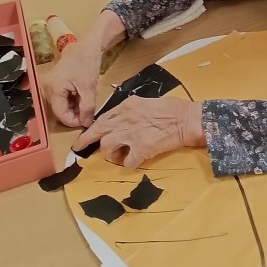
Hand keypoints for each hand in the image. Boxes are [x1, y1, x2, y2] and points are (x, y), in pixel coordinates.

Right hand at [43, 41, 101, 127]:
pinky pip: (62, 98)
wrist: (87, 46)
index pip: (60, 114)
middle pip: (59, 110)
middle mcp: (48, 88)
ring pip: (61, 105)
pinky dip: (72, 101)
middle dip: (74, 115)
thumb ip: (87, 108)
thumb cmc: (87, 63)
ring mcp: (50, 86)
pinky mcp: (55, 84)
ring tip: (87, 105)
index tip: (86, 122)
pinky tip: (82, 99)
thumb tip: (86, 124)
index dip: (73, 121)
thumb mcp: (89, 88)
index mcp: (54, 89)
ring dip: (74, 108)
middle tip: (88, 114)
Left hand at [71, 96, 204, 167]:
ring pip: (107, 147)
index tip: (87, 134)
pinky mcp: (141, 149)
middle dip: (86, 140)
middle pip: (98, 131)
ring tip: (121, 155)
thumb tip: (123, 120)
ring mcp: (132, 134)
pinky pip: (127, 162)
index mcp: (127, 106)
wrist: (187, 120)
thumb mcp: (147, 102)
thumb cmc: (173, 108)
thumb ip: (132, 111)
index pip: (103, 117)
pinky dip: (130, 164)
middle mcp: (125, 119)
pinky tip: (136, 161)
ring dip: (112, 154)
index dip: (93, 128)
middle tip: (79, 148)